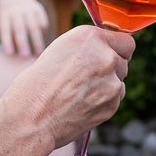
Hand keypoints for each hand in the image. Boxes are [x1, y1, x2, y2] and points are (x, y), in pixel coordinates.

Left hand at [0, 0, 49, 57]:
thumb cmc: (7, 14)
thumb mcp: (2, 20)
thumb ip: (7, 35)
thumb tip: (14, 55)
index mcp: (3, 15)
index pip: (5, 29)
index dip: (7, 41)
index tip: (10, 54)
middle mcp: (15, 11)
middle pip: (19, 28)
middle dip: (23, 43)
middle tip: (26, 57)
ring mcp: (27, 8)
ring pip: (33, 26)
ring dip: (37, 40)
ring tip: (39, 53)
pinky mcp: (37, 7)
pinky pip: (42, 20)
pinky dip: (43, 31)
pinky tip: (43, 39)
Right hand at [8, 26, 134, 148]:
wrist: (30, 117)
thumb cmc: (37, 84)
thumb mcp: (60, 51)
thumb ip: (87, 48)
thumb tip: (107, 51)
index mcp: (90, 37)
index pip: (125, 41)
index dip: (115, 49)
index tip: (108, 55)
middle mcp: (105, 56)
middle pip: (124, 60)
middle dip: (110, 68)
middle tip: (86, 78)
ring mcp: (111, 82)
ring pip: (120, 81)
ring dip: (107, 85)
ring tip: (79, 93)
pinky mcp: (112, 104)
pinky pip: (115, 100)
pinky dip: (103, 102)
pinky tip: (81, 105)